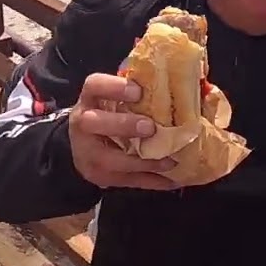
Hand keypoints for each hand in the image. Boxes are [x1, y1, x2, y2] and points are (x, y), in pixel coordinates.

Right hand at [69, 73, 178, 190]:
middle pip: (93, 122)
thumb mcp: (112, 99)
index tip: (138, 92)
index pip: (93, 86)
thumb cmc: (107, 114)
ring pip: (110, 160)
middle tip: (150, 128)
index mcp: (89, 99)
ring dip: (143, 161)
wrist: (81, 146)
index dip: (114, 87)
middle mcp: (83, 124)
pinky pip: (127, 181)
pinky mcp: (99, 176)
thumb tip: (183, 83)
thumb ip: (137, 93)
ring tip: (170, 160)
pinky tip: (173, 180)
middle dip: (123, 125)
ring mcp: (88, 153)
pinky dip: (152, 181)